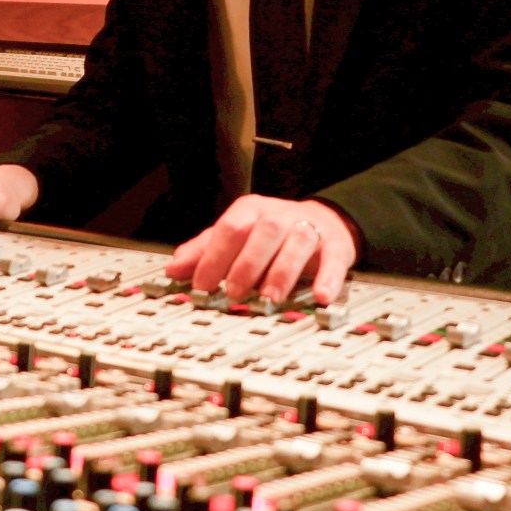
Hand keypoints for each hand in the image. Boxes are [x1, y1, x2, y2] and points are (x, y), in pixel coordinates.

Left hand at [166, 195, 356, 305]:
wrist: (324, 221)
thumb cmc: (272, 233)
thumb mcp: (236, 235)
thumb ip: (204, 250)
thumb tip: (173, 269)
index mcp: (251, 211)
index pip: (229, 229)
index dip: (214, 257)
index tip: (201, 285)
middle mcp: (280, 216)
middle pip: (264, 232)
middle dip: (247, 264)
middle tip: (234, 293)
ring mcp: (310, 229)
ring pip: (297, 242)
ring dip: (282, 272)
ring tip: (271, 298)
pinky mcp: (336, 246)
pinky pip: (334, 260)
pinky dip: (328, 279)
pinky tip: (320, 296)